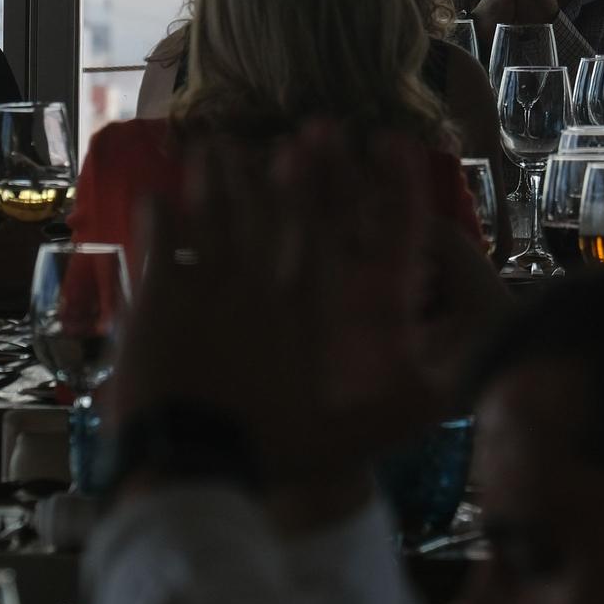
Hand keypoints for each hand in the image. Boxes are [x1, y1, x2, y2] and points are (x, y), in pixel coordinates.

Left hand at [101, 124, 439, 484]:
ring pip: (209, 216)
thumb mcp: (345, 442)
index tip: (311, 147)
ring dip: (210, 179)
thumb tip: (451, 396)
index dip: (313, 186)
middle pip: (261, 213)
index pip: (314, 235)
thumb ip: (397, 414)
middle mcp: (258, 287)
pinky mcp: (157, 301)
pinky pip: (158, 243)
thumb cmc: (268, 452)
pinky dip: (157, 216)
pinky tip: (153, 195)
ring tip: (210, 147)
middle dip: (260, 170)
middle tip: (256, 137)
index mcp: (303, 312)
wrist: (191, 465)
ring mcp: (204, 288)